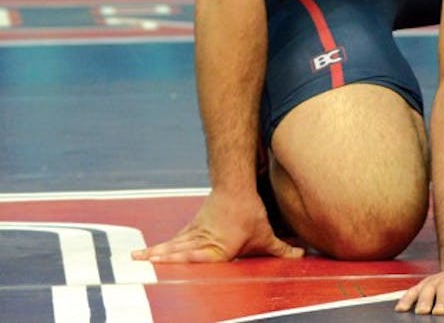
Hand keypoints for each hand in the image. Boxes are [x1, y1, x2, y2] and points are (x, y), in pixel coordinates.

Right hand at [130, 188, 303, 262]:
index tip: (166, 261)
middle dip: (161, 258)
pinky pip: (175, 239)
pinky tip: (149, 253)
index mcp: (218, 246)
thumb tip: (302, 256)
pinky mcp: (192, 227)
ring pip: (173, 244)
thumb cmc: (250, 213)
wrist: (236, 186)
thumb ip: (281, 249)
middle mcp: (203, 240)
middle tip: (141, 263)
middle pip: (179, 250)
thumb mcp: (265, 235)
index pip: (197, 255)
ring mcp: (195, 232)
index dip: (182, 258)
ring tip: (136, 259)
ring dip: (156, 253)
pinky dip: (161, 247)